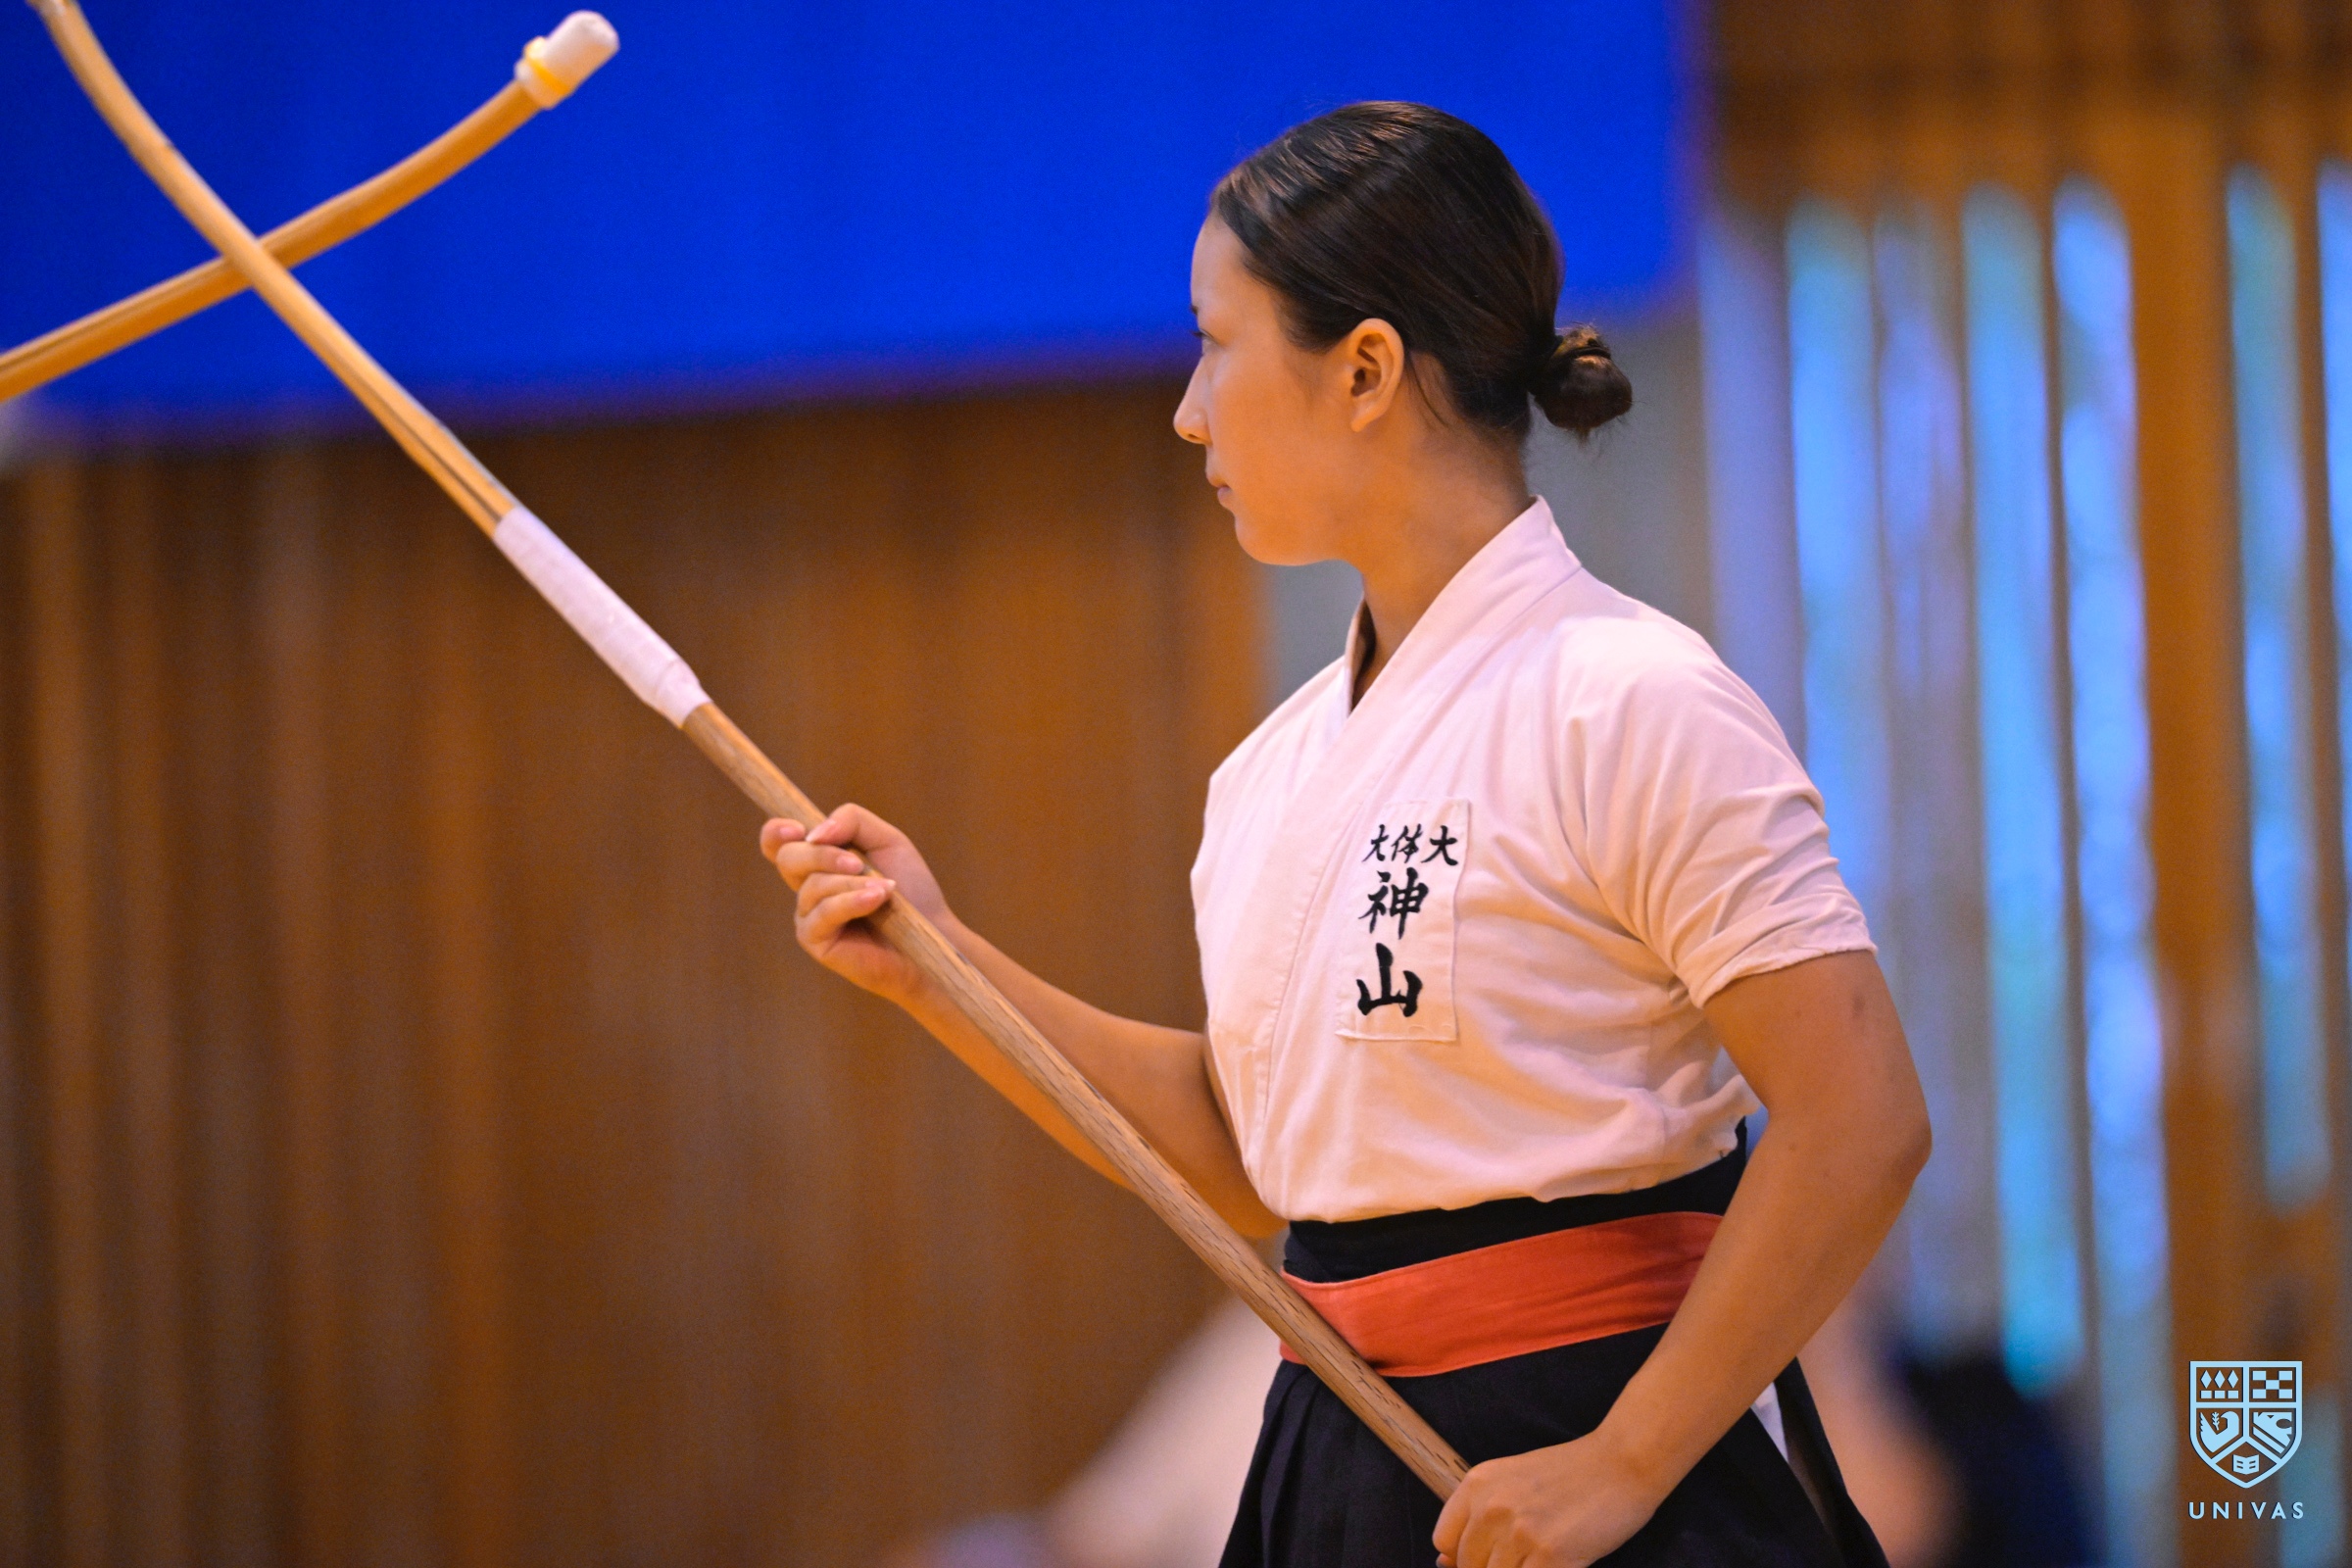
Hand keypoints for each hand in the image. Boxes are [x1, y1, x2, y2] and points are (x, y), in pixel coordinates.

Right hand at [760, 805, 954, 1008]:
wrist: (930, 934)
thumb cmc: (910, 889)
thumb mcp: (887, 841)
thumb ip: (852, 821)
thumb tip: (813, 834)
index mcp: (819, 860)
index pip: (777, 841)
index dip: (776, 831)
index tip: (798, 829)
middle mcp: (807, 886)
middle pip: (788, 857)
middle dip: (824, 855)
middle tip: (860, 864)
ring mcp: (808, 913)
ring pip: (813, 885)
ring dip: (852, 882)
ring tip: (886, 890)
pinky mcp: (814, 939)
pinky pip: (824, 912)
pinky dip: (852, 902)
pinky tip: (877, 900)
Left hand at [1433, 1427, 1670, 1567]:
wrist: (1620, 1463)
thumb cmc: (1570, 1475)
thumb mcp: (1512, 1480)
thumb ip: (1479, 1515)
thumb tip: (1445, 1561)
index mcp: (1477, 1484)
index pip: (1444, 1540)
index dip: (1460, 1559)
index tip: (1483, 1560)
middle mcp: (1492, 1507)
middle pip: (1469, 1566)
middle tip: (1522, 1559)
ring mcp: (1520, 1531)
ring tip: (1539, 1558)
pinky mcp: (1550, 1554)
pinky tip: (1554, 1564)